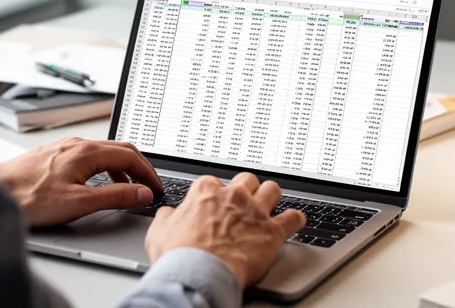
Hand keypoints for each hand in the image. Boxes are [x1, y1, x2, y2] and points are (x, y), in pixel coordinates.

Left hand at [0, 138, 163, 226]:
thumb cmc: (27, 197)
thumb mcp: (79, 202)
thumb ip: (115, 197)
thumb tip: (142, 193)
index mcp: (86, 152)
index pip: (130, 156)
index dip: (148, 173)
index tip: (156, 188)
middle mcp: (77, 144)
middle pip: (120, 150)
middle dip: (139, 168)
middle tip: (149, 186)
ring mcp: (65, 148)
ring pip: (104, 152)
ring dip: (121, 168)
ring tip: (128, 188)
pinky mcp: (54, 155)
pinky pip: (89, 156)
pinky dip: (104, 168)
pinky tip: (99, 184)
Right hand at [144, 173, 306, 288]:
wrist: (199, 274)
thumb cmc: (179, 255)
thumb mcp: (159, 232)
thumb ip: (168, 218)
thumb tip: (169, 214)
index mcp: (206, 191)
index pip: (216, 182)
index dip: (218, 195)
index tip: (218, 204)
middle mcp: (234, 196)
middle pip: (248, 180)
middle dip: (247, 190)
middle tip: (245, 202)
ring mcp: (255, 211)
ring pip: (272, 190)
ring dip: (271, 198)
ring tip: (270, 206)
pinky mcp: (272, 231)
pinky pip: (293, 218)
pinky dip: (294, 219)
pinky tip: (293, 221)